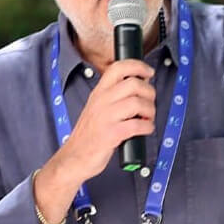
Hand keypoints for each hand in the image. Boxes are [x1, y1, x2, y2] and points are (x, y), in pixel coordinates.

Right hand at [50, 58, 155, 185]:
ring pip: (137, 103)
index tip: (149, 72)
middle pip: (133, 84)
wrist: (74, 157)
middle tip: (149, 103)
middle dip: (149, 93)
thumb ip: (116, 95)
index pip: (118, 68)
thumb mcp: (97, 107)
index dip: (138, 66)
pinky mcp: (110, 134)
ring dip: (150, 111)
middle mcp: (101, 101)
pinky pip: (137, 125)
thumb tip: (141, 84)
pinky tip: (145, 129)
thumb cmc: (89, 134)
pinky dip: (147, 127)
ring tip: (147, 118)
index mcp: (99, 92)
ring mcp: (105, 117)